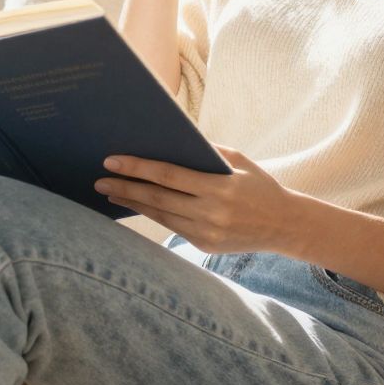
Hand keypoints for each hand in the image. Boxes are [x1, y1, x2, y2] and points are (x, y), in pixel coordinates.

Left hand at [93, 145, 308, 253]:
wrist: (284, 225)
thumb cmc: (259, 185)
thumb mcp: (239, 161)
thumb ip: (207, 151)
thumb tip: (168, 138)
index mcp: (220, 188)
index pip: (168, 176)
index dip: (138, 168)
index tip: (112, 160)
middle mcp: (211, 213)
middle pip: (157, 198)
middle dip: (125, 187)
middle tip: (99, 179)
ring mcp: (207, 233)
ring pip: (160, 216)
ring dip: (132, 203)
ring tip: (110, 192)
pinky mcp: (204, 246)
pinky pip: (171, 227)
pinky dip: (151, 214)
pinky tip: (135, 205)